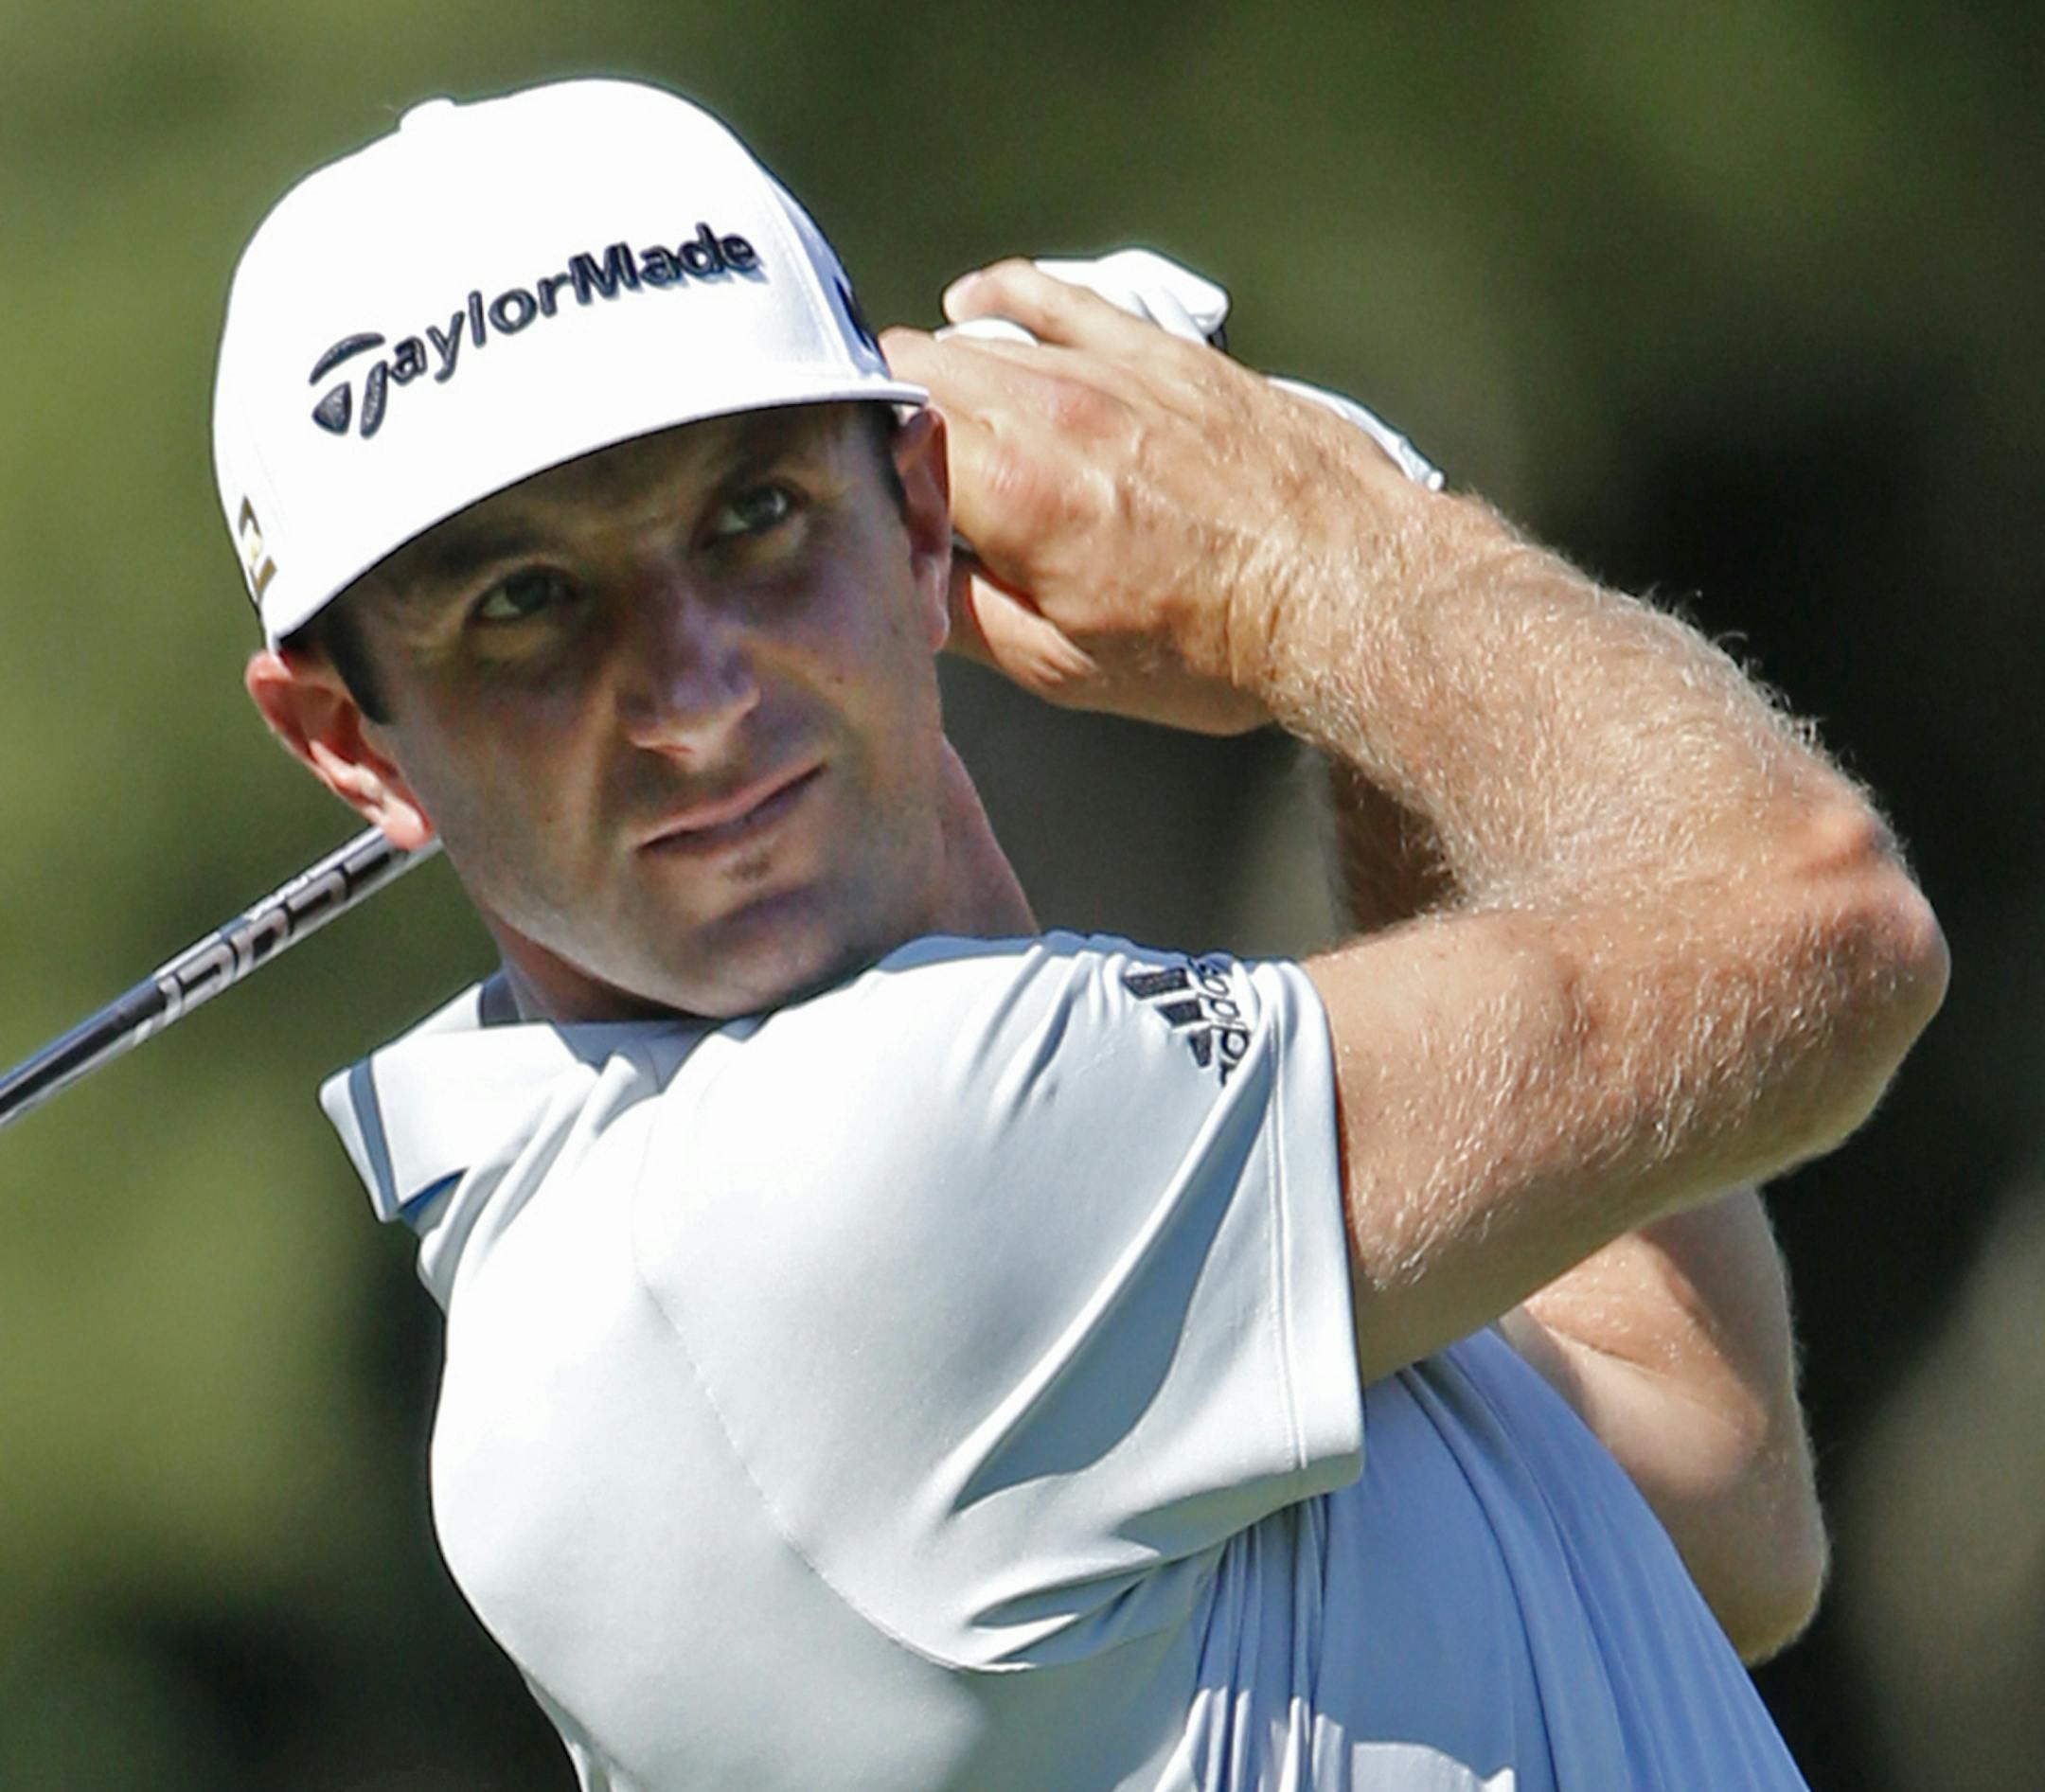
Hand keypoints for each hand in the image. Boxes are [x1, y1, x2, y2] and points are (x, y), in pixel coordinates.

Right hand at [880, 260, 1411, 736]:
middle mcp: (1047, 405)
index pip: (874, 436)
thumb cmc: (1216, 646)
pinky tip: (976, 306)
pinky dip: (998, 297)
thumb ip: (960, 610)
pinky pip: (1050, 293)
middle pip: (909, 373)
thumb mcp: (1063, 667)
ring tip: (946, 433)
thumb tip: (899, 574)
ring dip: (940, 379)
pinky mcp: (1156, 348)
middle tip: (903, 487)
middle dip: (888, 424)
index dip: (859, 478)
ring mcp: (1105, 365)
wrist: (1349, 591)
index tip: (874, 520)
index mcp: (1010, 489)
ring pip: (968, 336)